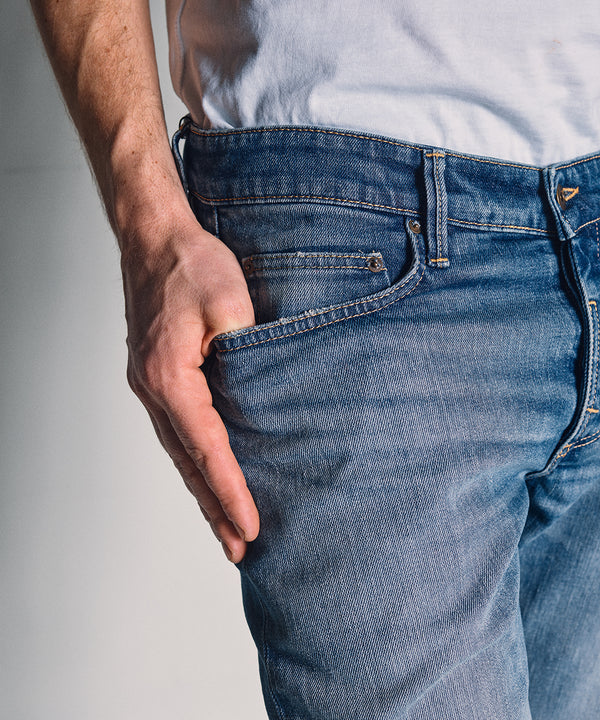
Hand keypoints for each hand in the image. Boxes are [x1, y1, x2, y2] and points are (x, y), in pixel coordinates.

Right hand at [121, 211, 259, 562]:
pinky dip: (194, 460)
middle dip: (213, 508)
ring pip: (179, 451)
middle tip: (238, 548)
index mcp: (170, 378)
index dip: (230, 491)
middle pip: (187, 463)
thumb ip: (246, 353)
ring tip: (225, 526)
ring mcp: (150, 384)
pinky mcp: (157, 375)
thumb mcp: (230, 303)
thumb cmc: (190, 265)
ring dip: (202, 489)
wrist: (156, 239)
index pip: (207, 449)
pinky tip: (207, 472)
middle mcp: (153, 389)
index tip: (250, 526)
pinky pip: (177, 430)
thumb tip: (261, 395)